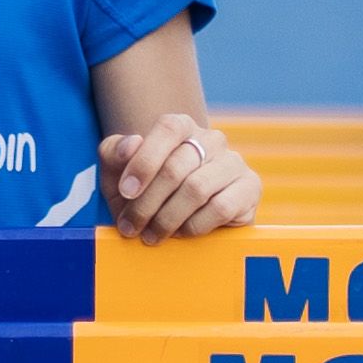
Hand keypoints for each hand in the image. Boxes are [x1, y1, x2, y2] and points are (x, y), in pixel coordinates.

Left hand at [101, 113, 260, 241]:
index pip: (167, 129)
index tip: (125, 192)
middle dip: (147, 203)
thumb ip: (113, 153)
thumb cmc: (145, 192)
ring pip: (197, 189)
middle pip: (176, 167)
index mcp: (182, 127)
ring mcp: (233, 162)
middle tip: (130, 227)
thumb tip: (131, 144)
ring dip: (167, 218)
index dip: (144, 160)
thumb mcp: (118, 174)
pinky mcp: (249, 188)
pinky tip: (182, 233)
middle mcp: (211, 139)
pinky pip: (220, 207)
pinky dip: (194, 226)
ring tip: (152, 236)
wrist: (180, 221)